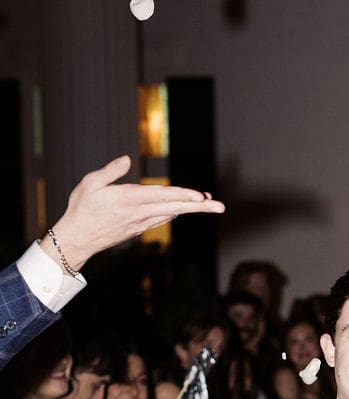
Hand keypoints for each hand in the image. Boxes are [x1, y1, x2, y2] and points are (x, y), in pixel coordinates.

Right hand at [43, 156, 224, 272]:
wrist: (77, 239)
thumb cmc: (81, 208)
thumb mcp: (90, 184)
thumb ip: (110, 171)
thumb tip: (127, 159)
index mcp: (129, 199)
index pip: (162, 196)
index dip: (183, 195)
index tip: (200, 197)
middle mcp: (139, 212)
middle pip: (175, 207)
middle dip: (198, 206)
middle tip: (220, 206)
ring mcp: (141, 222)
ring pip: (171, 214)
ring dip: (191, 209)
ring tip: (209, 204)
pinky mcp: (139, 228)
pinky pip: (161, 218)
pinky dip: (175, 213)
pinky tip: (184, 208)